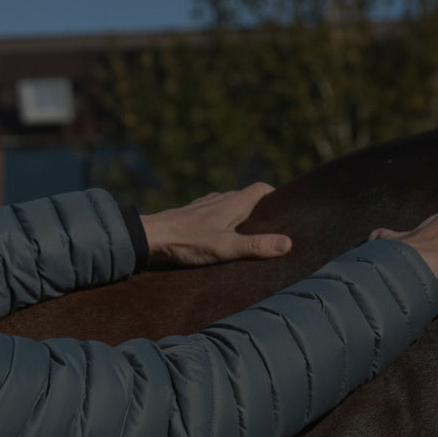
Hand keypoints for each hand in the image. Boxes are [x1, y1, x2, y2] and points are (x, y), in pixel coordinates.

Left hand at [140, 182, 292, 266]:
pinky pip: (213, 214)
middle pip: (246, 198)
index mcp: (232, 202)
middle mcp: (219, 199)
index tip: (286, 210)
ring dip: (239, 216)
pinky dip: (222, 221)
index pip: (261, 189)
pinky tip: (219, 237)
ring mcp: (203, 206)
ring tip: (247, 235)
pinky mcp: (190, 215)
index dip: (275, 196)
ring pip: (228, 205)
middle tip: (271, 229)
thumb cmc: (187, 241)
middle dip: (260, 210)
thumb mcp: (225, 247)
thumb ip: (255, 246)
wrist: (150, 238)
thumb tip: (287, 243)